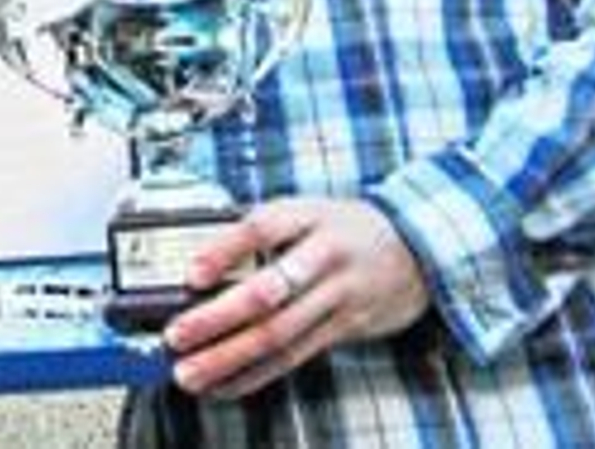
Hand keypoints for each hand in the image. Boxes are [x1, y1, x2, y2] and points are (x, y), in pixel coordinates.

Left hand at [164, 196, 429, 398]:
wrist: (418, 248)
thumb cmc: (343, 226)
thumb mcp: (307, 210)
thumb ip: (261, 231)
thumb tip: (198, 260)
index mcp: (309, 216)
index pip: (263, 228)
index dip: (225, 250)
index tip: (190, 274)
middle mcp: (325, 256)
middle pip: (269, 292)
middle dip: (217, 318)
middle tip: (176, 334)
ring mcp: (339, 296)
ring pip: (279, 334)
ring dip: (229, 358)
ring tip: (189, 372)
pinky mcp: (345, 329)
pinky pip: (295, 357)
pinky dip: (255, 375)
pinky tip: (223, 384)